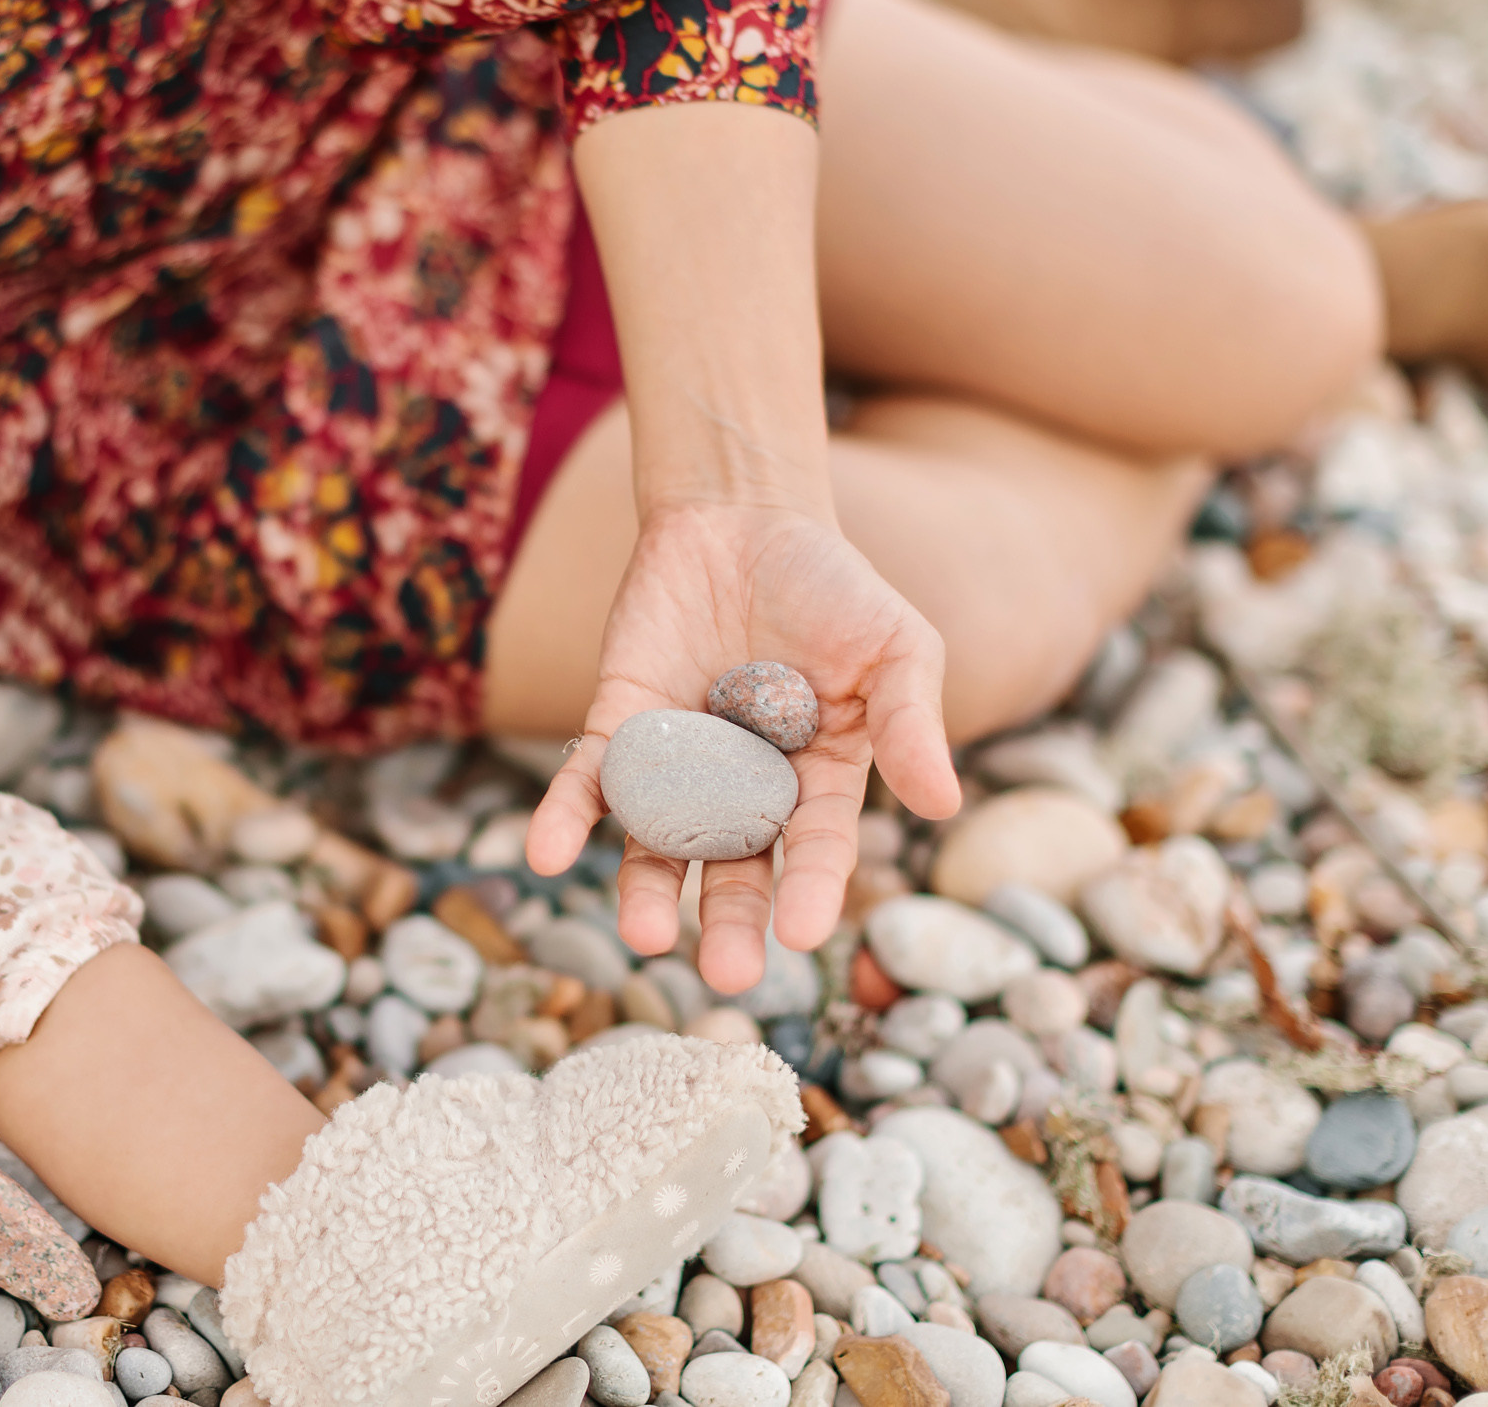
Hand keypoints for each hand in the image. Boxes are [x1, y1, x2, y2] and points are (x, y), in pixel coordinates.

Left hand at [526, 501, 960, 993]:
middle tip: (726, 975)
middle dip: (730, 921)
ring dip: (644, 891)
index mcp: (820, 780)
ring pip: (656, 842)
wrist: (742, 512)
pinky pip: (587, 780)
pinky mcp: (617, 727)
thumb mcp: (895, 645)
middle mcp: (744, 788)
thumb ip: (909, 720)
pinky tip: (545, 851)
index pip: (815, 847)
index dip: (811, 889)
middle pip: (734, 868)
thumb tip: (942, 805)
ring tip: (643, 936)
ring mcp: (676, 763)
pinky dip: (564, 815)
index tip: (805, 935)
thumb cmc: (832, 583)